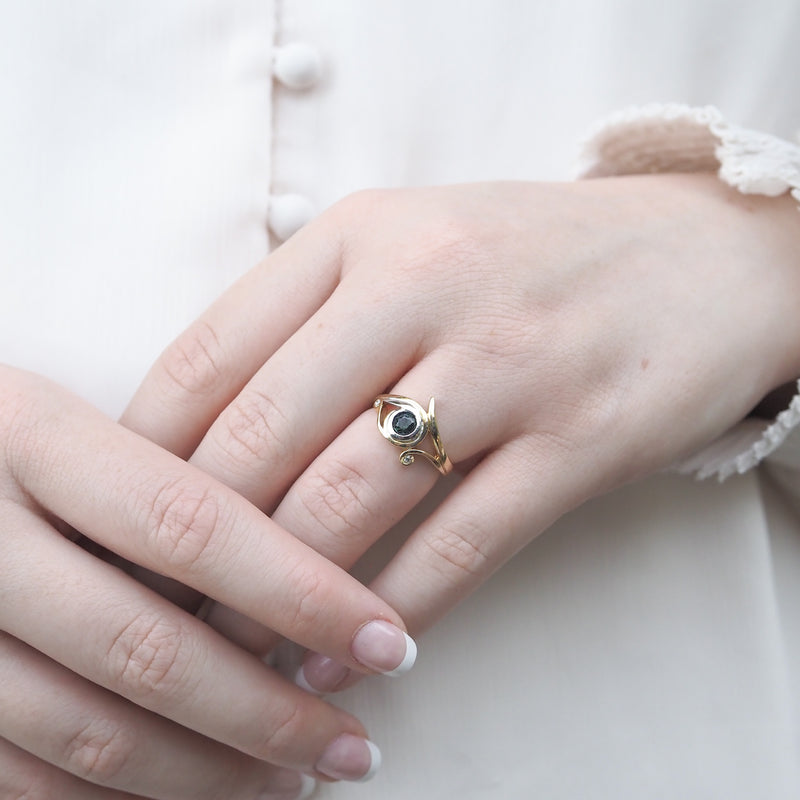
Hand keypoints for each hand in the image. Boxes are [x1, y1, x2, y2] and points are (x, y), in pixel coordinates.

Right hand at [0, 367, 412, 797]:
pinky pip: (29, 780)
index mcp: (27, 435)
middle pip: (149, 648)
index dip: (299, 591)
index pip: (191, 523)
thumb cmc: (2, 443)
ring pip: (91, 735)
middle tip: (355, 747)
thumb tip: (307, 555)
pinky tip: (202, 794)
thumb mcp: (66, 417)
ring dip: (211, 775)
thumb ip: (164, 468)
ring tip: (298, 778)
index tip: (388, 641)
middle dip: (268, 713)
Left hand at [123, 175, 799, 690]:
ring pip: (348, 501)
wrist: (700, 258)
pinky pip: (458, 548)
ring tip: (243, 647)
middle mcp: (425, 285)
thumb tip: (205, 432)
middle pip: (262, 435)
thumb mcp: (410, 245)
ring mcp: (507, 363)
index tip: (129, 518)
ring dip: (280, 594)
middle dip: (196, 539)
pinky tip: (345, 659)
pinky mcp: (579, 439)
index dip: (147, 452)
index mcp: (362, 234)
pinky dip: (386, 620)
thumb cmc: (531, 259)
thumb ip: (311, 317)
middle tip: (167, 601)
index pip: (207, 354)